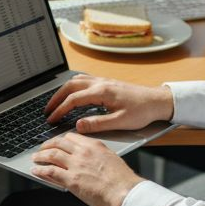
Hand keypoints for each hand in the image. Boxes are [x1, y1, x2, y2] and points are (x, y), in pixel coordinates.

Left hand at [31, 132, 143, 205]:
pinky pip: (50, 171)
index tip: (56, 142)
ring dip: (40, 156)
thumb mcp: (112, 160)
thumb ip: (98, 157)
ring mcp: (76, 165)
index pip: (72, 136)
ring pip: (51, 155)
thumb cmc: (123, 181)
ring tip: (35, 158)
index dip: (60, 139)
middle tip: (42, 149)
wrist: (126, 193)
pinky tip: (36, 170)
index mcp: (94, 146)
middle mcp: (83, 152)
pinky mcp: (71, 180)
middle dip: (47, 145)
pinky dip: (40, 170)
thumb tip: (89, 161)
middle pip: (59, 143)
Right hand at [44, 76, 173, 133]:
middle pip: (70, 86)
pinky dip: (73, 86)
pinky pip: (84, 79)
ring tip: (56, 102)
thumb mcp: (120, 122)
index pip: (73, 99)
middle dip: (56, 98)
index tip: (51, 119)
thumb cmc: (142, 111)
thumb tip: (77, 125)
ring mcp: (103, 81)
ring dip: (63, 90)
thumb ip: (97, 124)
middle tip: (47, 110)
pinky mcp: (107, 82)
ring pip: (76, 80)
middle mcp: (100, 83)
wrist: (157, 100)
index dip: (60, 110)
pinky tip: (72, 94)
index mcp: (102, 92)